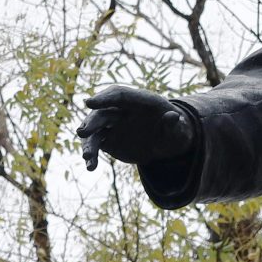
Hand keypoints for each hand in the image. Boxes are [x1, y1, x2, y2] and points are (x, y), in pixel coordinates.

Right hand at [78, 85, 195, 170]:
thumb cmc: (173, 131)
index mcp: (139, 100)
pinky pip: (95, 145)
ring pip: (95, 130)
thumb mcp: (178, 130)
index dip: (104, 98)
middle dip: (92, 122)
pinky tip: (91, 167)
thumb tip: (173, 117)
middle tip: (82, 132)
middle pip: (103, 113)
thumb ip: (174, 124)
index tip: (89, 103)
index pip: (118, 95)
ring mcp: (112, 124)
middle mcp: (121, 110)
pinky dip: (92, 154)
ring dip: (88, 142)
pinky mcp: (108, 139)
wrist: (166, 142)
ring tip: (87, 156)